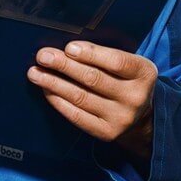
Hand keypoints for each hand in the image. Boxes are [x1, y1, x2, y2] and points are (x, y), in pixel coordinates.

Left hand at [28, 41, 157, 166]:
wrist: (141, 116)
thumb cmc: (128, 81)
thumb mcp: (129, 64)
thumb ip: (105, 55)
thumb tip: (67, 49)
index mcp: (144, 73)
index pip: (116, 62)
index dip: (90, 54)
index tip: (68, 48)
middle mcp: (135, 97)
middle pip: (94, 79)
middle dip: (64, 66)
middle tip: (43, 56)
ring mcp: (121, 118)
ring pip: (81, 97)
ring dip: (54, 83)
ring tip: (36, 73)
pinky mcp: (106, 132)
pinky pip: (76, 115)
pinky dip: (58, 101)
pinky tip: (47, 90)